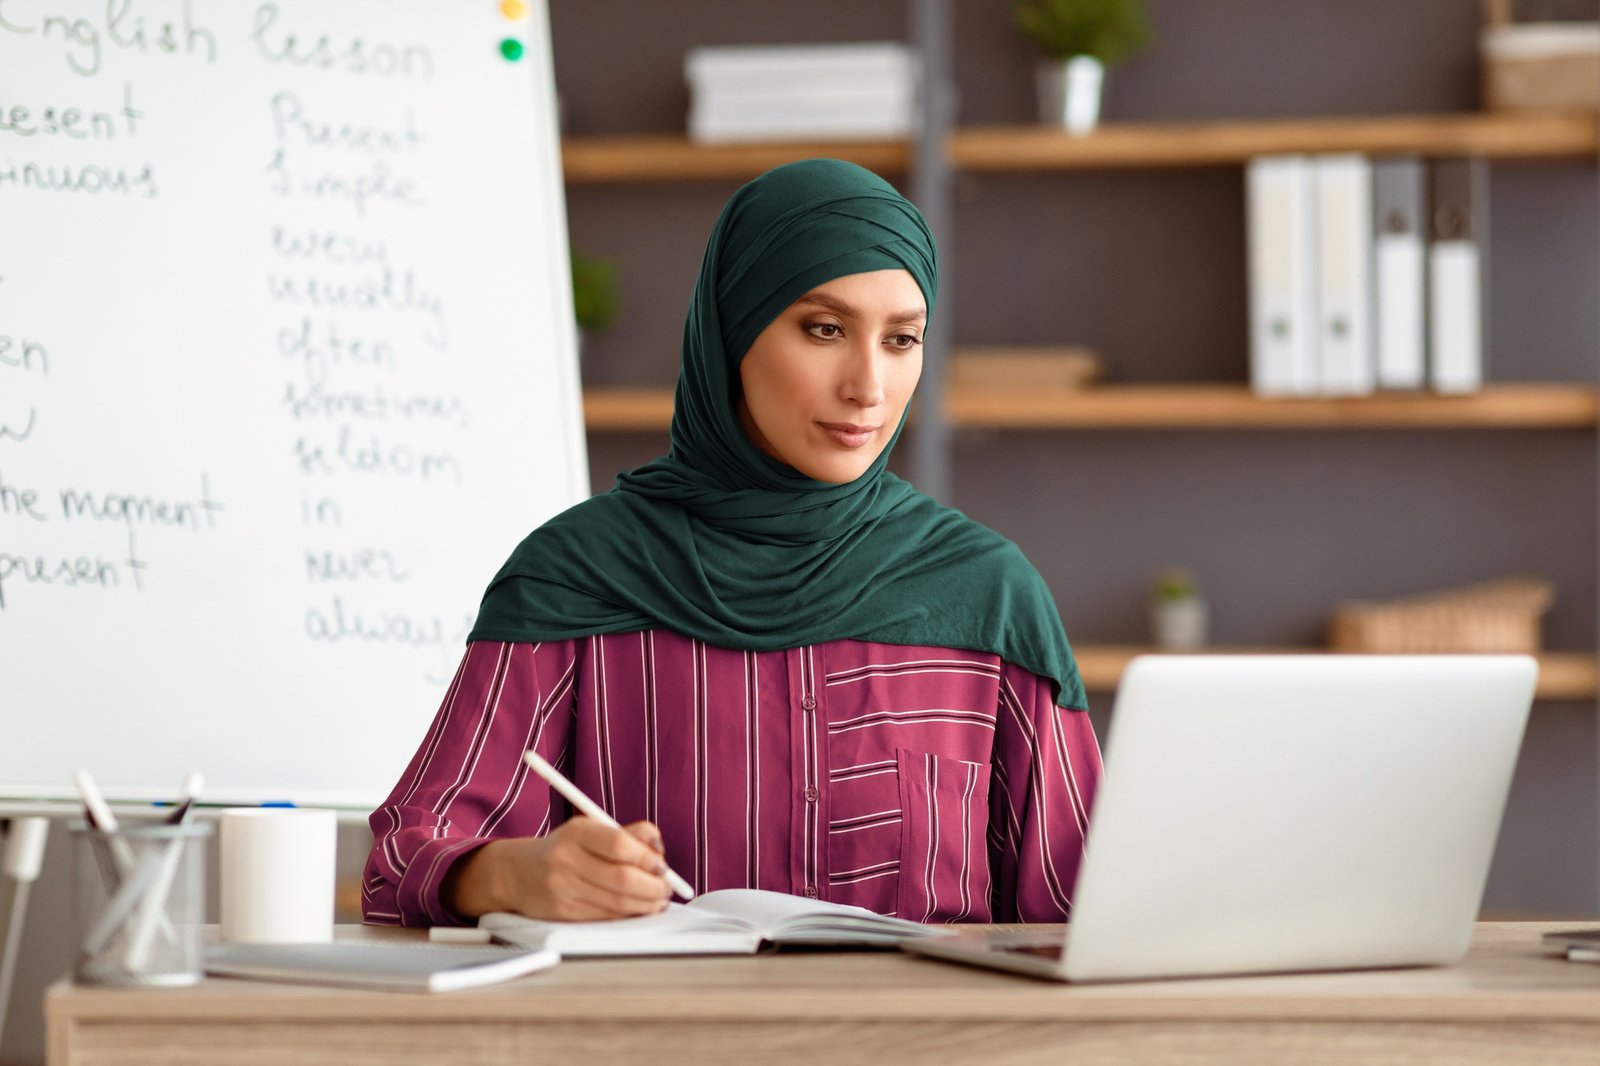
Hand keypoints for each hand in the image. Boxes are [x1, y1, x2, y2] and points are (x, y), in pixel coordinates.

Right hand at [443, 817, 671, 920]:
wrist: (519, 873)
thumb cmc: (567, 848)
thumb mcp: (592, 829)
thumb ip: (629, 833)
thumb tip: (659, 847)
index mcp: (576, 832)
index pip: (619, 844)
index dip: (647, 858)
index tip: (662, 866)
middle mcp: (565, 860)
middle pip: (621, 879)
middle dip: (653, 887)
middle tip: (666, 889)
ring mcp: (561, 889)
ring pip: (616, 903)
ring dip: (645, 904)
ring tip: (657, 900)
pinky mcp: (562, 913)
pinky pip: (605, 917)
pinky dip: (627, 914)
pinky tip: (636, 909)